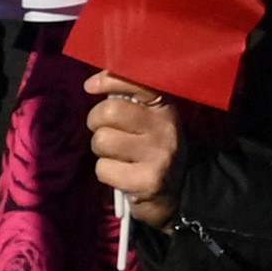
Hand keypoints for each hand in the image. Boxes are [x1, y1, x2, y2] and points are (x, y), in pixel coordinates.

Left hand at [84, 70, 183, 227]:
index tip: (91, 86)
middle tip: (105, 130)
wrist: (180, 190)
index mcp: (165, 108)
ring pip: (101, 141)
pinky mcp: (148, 181)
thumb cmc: (153, 147)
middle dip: (96, 121)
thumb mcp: (150, 119)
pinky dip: (106, 172)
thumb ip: (127, 99)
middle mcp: (165, 128)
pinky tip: (123, 174)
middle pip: (108, 112)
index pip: (137, 83)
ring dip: (101, 150)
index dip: (109, 80)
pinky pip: (103, 169)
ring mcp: (159, 156)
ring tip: (118, 155)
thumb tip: (92, 83)